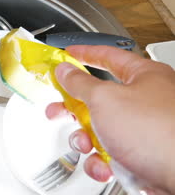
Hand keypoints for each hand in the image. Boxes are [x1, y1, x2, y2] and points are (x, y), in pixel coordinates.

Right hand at [46, 45, 174, 193]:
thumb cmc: (159, 134)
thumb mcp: (106, 100)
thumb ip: (80, 83)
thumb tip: (65, 71)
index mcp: (144, 77)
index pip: (109, 56)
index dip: (84, 54)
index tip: (68, 55)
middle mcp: (146, 101)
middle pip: (99, 98)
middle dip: (74, 108)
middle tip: (59, 109)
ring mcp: (143, 129)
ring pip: (100, 129)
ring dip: (85, 140)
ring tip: (86, 144)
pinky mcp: (140, 155)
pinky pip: (109, 153)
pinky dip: (100, 161)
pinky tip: (103, 165)